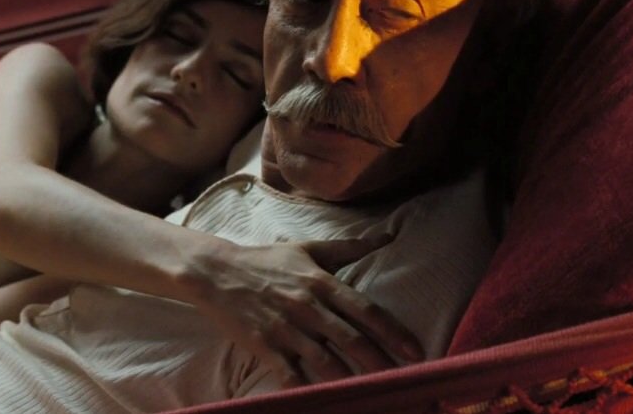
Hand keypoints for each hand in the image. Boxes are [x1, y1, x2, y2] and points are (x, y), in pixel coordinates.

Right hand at [184, 234, 423, 384]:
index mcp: (321, 282)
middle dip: (380, 362)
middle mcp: (307, 306)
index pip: (365, 309)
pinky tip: (324, 401)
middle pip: (351, 339)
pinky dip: (307, 390)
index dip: (393, 331)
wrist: (217, 272)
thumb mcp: (308, 249)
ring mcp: (285, 328)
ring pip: (325, 361)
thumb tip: (386, 236)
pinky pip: (290, 375)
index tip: (415, 350)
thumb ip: (349, 247)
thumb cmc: (266, 261)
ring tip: (373, 394)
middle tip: (405, 380)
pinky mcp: (264, 346)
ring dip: (351, 380)